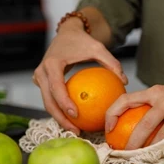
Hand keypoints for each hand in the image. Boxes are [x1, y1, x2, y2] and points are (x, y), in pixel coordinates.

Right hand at [33, 18, 127, 134]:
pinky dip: (59, 110)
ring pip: (46, 102)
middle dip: (60, 118)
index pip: (56, 87)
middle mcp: (41, 71)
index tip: (76, 115)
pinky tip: (72, 120)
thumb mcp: (98, 48)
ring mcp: (39, 77)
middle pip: (48, 100)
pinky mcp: (41, 81)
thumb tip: (124, 81)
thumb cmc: (82, 41)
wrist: (66, 33)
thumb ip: (111, 63)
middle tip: (76, 130)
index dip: (64, 102)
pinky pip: (49, 98)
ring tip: (75, 129)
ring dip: (59, 117)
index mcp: (52, 64)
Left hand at [105, 77, 163, 148]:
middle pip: (144, 124)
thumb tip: (122, 127)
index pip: (126, 100)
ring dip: (152, 150)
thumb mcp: (162, 94)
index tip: (108, 129)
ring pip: (162, 135)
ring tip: (144, 159)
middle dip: (133, 143)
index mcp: (153, 91)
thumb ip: (146, 106)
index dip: (113, 113)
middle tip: (126, 154)